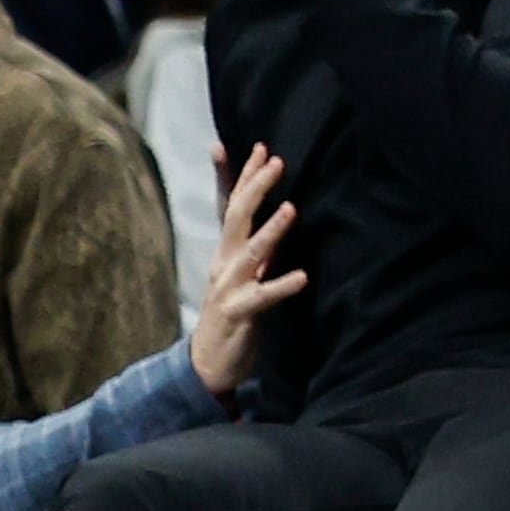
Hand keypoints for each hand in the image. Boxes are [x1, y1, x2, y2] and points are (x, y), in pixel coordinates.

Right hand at [187, 143, 307, 395]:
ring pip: (249, 253)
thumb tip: (277, 217)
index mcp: (226, 252)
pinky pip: (262, 298)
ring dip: (270, 231)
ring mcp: (228, 288)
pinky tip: (302, 277)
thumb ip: (256, 247)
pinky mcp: (239, 314)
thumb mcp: (243, 274)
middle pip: (237, 218)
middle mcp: (223, 264)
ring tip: (291, 208)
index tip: (257, 146)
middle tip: (276, 161)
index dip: (241, 175)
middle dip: (255, 188)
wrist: (207, 364)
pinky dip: (281, 286)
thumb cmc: (232, 316)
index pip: (232, 206)